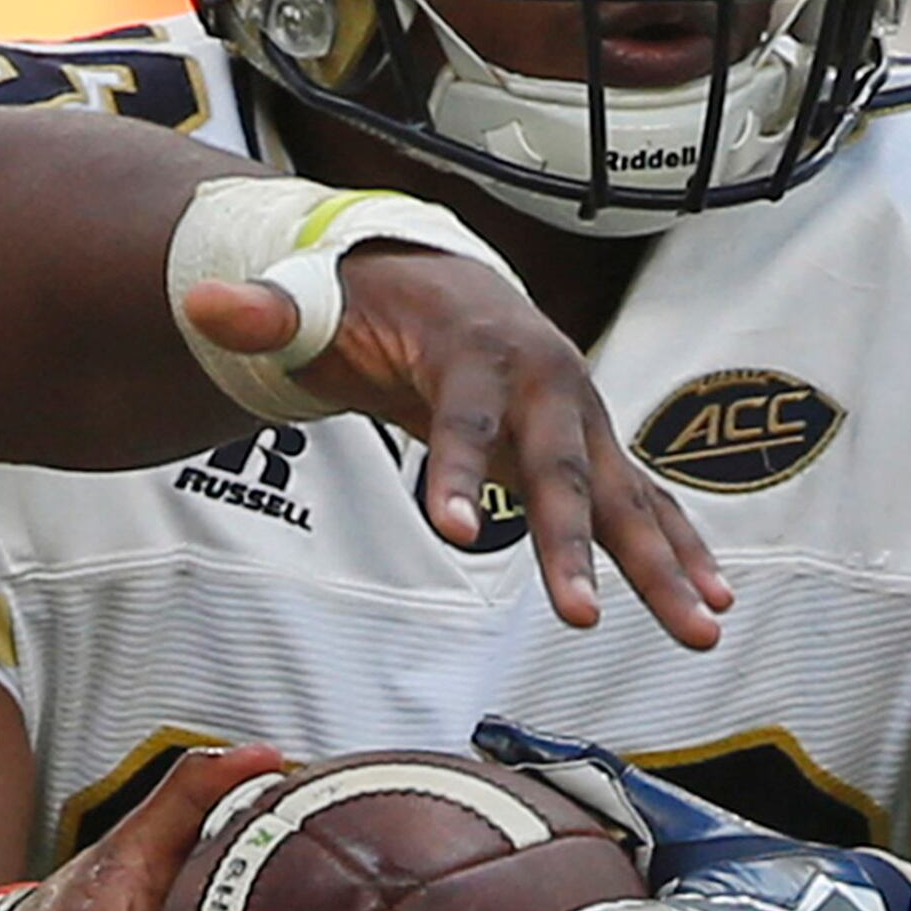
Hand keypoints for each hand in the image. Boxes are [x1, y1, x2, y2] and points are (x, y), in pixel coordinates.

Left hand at [181, 251, 731, 647]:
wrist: (448, 280)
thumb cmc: (374, 304)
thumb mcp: (315, 303)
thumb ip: (265, 313)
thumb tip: (199, 303)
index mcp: (476, 350)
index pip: (462, 420)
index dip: (455, 472)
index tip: (451, 533)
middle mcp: (546, 382)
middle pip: (562, 471)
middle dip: (573, 546)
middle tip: (579, 619)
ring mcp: (580, 418)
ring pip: (625, 497)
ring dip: (663, 564)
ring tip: (703, 630)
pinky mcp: (594, 448)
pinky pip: (645, 504)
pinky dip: (679, 549)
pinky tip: (710, 601)